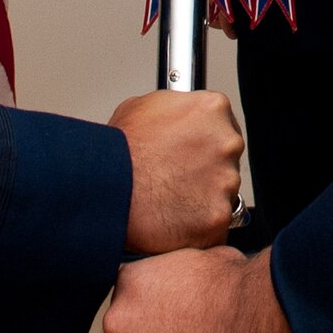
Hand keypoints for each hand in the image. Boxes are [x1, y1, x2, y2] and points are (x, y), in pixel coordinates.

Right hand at [107, 90, 244, 252]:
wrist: (106, 187)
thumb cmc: (119, 151)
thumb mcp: (142, 107)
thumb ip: (175, 108)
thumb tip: (180, 116)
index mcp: (212, 109)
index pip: (223, 125)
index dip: (204, 141)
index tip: (193, 151)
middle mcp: (227, 142)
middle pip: (227, 159)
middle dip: (206, 170)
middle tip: (177, 177)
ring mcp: (226, 181)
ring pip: (223, 193)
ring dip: (203, 198)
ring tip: (170, 198)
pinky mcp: (219, 216)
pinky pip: (216, 224)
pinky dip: (198, 226)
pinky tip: (174, 218)